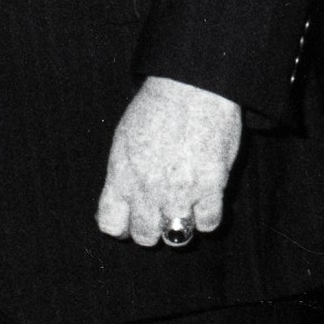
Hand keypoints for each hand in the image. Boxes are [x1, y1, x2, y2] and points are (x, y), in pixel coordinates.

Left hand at [94, 75, 242, 245]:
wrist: (190, 87)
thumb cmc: (155, 108)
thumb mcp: (124, 140)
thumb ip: (122, 175)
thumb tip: (119, 203)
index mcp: (121, 174)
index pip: (111, 224)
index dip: (120, 226)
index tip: (129, 221)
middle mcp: (147, 188)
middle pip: (145, 236)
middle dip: (150, 231)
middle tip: (158, 216)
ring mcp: (180, 191)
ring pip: (176, 237)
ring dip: (179, 227)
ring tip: (181, 210)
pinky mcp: (212, 187)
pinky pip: (209, 224)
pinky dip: (206, 218)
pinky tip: (203, 203)